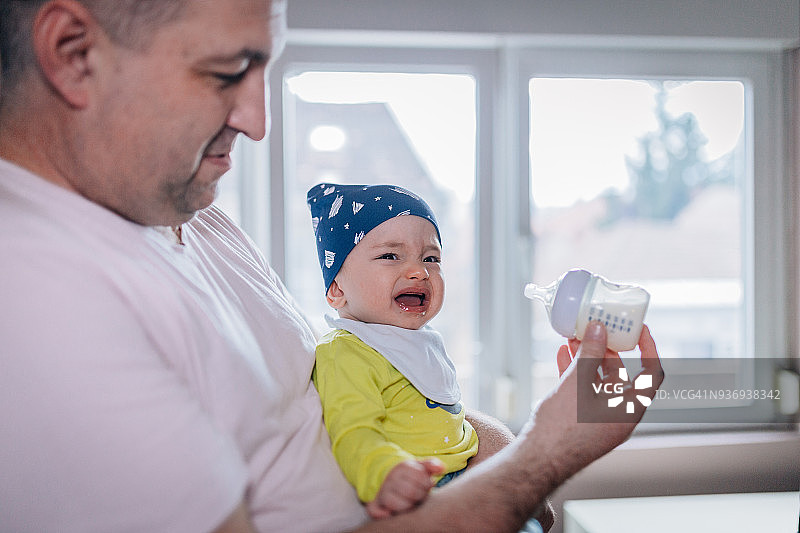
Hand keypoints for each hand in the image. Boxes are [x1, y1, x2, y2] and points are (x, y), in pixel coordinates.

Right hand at [365, 459, 445, 518]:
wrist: (391, 480)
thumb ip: (432, 465)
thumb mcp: (421, 467)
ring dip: (409, 507)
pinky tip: (391, 514)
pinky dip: (383, 514)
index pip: (421, 478)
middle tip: (421, 496)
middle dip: (421, 496)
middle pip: (412, 492)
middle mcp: (390, 479)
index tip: (427, 485)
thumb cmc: (411, 476)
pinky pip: (376, 511)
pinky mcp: (376, 505)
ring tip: (413, 503)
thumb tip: (441, 469)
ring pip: (398, 504)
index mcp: (402, 467)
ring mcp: (382, 492)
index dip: (427, 484)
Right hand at [524, 322, 662, 482]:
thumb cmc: (563, 427)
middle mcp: (619, 414)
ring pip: (598, 382)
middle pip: (621, 375)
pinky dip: (575, 373)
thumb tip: (599, 329)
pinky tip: (562, 356)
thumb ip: (590, 354)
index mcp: (629, 409)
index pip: (651, 373)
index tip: (638, 330)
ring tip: (573, 339)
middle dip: (605, 349)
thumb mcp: (577, 383)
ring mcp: (599, 418)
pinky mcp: (581, 420)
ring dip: (587, 359)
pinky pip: (584, 392)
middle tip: (595, 330)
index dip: (648, 348)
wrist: (538, 459)